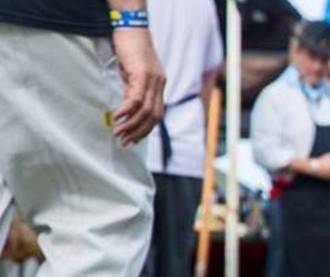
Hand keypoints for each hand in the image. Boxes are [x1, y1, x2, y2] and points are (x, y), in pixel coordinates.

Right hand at [111, 28, 165, 145]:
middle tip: (124, 142)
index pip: (157, 114)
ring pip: (145, 110)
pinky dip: (126, 110)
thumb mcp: (131, 74)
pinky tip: (116, 117)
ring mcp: (153, 80)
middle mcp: (160, 84)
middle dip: (138, 132)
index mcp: (159, 86)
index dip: (146, 129)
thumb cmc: (130, 49)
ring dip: (130, 124)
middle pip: (153, 116)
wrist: (131, 28)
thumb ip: (132, 90)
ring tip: (118, 133)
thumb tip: (127, 109)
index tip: (134, 140)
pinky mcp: (143, 74)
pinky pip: (136, 98)